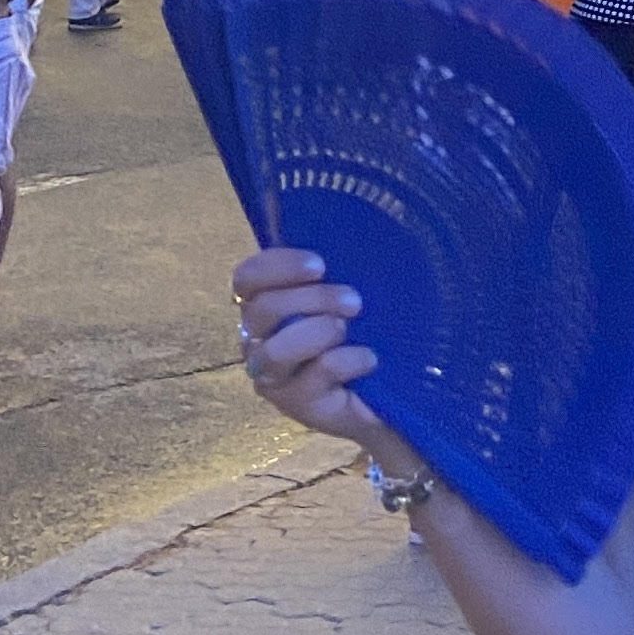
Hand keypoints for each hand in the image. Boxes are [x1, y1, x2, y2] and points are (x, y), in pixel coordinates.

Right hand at [233, 248, 377, 442]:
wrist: (387, 397)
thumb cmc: (363, 335)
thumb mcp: (346, 297)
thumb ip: (331, 271)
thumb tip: (344, 227)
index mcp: (264, 305)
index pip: (246, 279)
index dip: (277, 267)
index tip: (319, 265)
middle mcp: (258, 342)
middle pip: (261, 311)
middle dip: (311, 299)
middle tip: (353, 301)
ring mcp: (274, 378)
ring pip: (274, 351)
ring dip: (318, 332)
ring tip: (349, 328)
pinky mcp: (296, 407)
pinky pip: (313, 376)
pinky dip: (345, 361)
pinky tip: (368, 358)